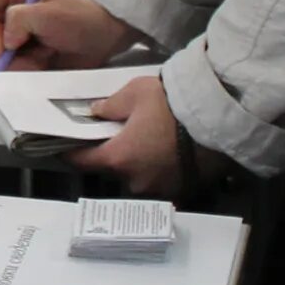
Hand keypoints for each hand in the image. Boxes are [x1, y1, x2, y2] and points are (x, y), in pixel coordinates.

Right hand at [0, 0, 136, 70]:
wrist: (103, 39)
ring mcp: (14, 37)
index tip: (7, 44)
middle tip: (34, 53)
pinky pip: (11, 69)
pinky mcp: (22, 56)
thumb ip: (19, 19)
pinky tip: (44, 64)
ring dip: (20, 63)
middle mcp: (7, 15)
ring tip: (44, 57)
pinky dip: (26, 70)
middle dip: (8, 52)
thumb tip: (5, 44)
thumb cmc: (78, 19)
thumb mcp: (49, 13)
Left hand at [66, 75, 222, 199]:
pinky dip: (160, 173)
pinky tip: (168, 157)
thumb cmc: (172, 104)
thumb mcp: (134, 93)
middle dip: (111, 156)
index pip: (82, 161)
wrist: (219, 118)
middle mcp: (135, 181)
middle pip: (112, 171)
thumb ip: (110, 106)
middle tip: (117, 137)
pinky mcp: (182, 191)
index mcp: (118, 159)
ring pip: (137, 178)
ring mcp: (160, 190)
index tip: (65, 147)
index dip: (71, 153)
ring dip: (137, 166)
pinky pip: (162, 184)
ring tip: (147, 145)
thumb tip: (96, 112)